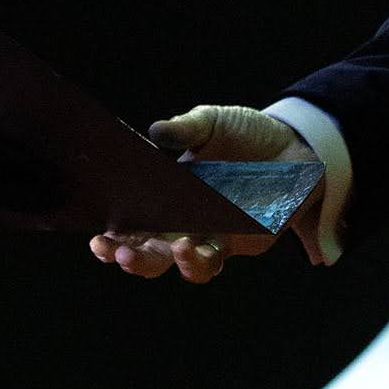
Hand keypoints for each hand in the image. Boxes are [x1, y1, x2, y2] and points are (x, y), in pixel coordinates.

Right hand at [90, 104, 320, 283]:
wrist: (292, 146)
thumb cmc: (245, 135)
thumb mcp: (213, 123)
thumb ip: (186, 128)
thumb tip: (155, 132)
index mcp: (166, 199)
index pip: (131, 225)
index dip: (110, 237)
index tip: (96, 236)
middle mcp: (184, 224)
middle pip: (148, 254)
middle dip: (128, 256)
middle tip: (113, 249)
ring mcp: (212, 237)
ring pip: (181, 265)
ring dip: (166, 263)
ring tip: (164, 247)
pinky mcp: (240, 244)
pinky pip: (214, 260)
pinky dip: (198, 258)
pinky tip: (190, 246)